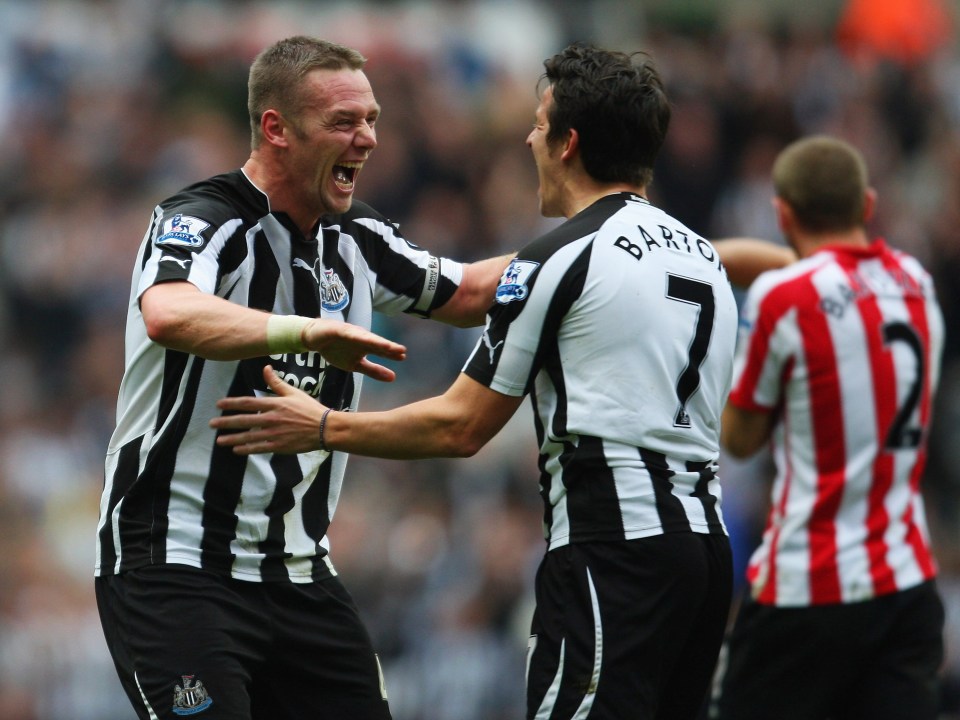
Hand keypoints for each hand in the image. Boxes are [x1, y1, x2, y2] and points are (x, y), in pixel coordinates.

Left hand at [211, 365, 328, 454]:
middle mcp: (271, 419)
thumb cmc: (310, 409)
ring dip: (232, 438)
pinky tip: (236, 450)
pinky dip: (246, 449)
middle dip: (226, 422)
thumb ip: (276, 382)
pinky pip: (258, 448)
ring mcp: (274, 434)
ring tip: (219, 440)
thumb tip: (266, 367)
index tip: (218, 405)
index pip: (248, 403)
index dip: (232, 403)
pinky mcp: (279, 446)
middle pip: (244, 420)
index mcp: (274, 404)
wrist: (325, 428)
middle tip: (211, 424)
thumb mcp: (294, 392)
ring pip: (248, 436)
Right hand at [304, 318, 405, 381]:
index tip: (403, 357)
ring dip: (375, 340)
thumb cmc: (336, 349)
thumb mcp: (356, 365)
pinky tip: (358, 336)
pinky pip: (346, 333)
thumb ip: (373, 370)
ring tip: (386, 345)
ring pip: (364, 337)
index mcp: (366, 347)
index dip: (391, 354)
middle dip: (387, 346)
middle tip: (401, 350)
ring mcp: (350, 333)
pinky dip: (352, 334)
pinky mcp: (338, 330)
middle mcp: (361, 338)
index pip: (381, 350)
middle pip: (376, 343)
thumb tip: (393, 378)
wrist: (314, 338)